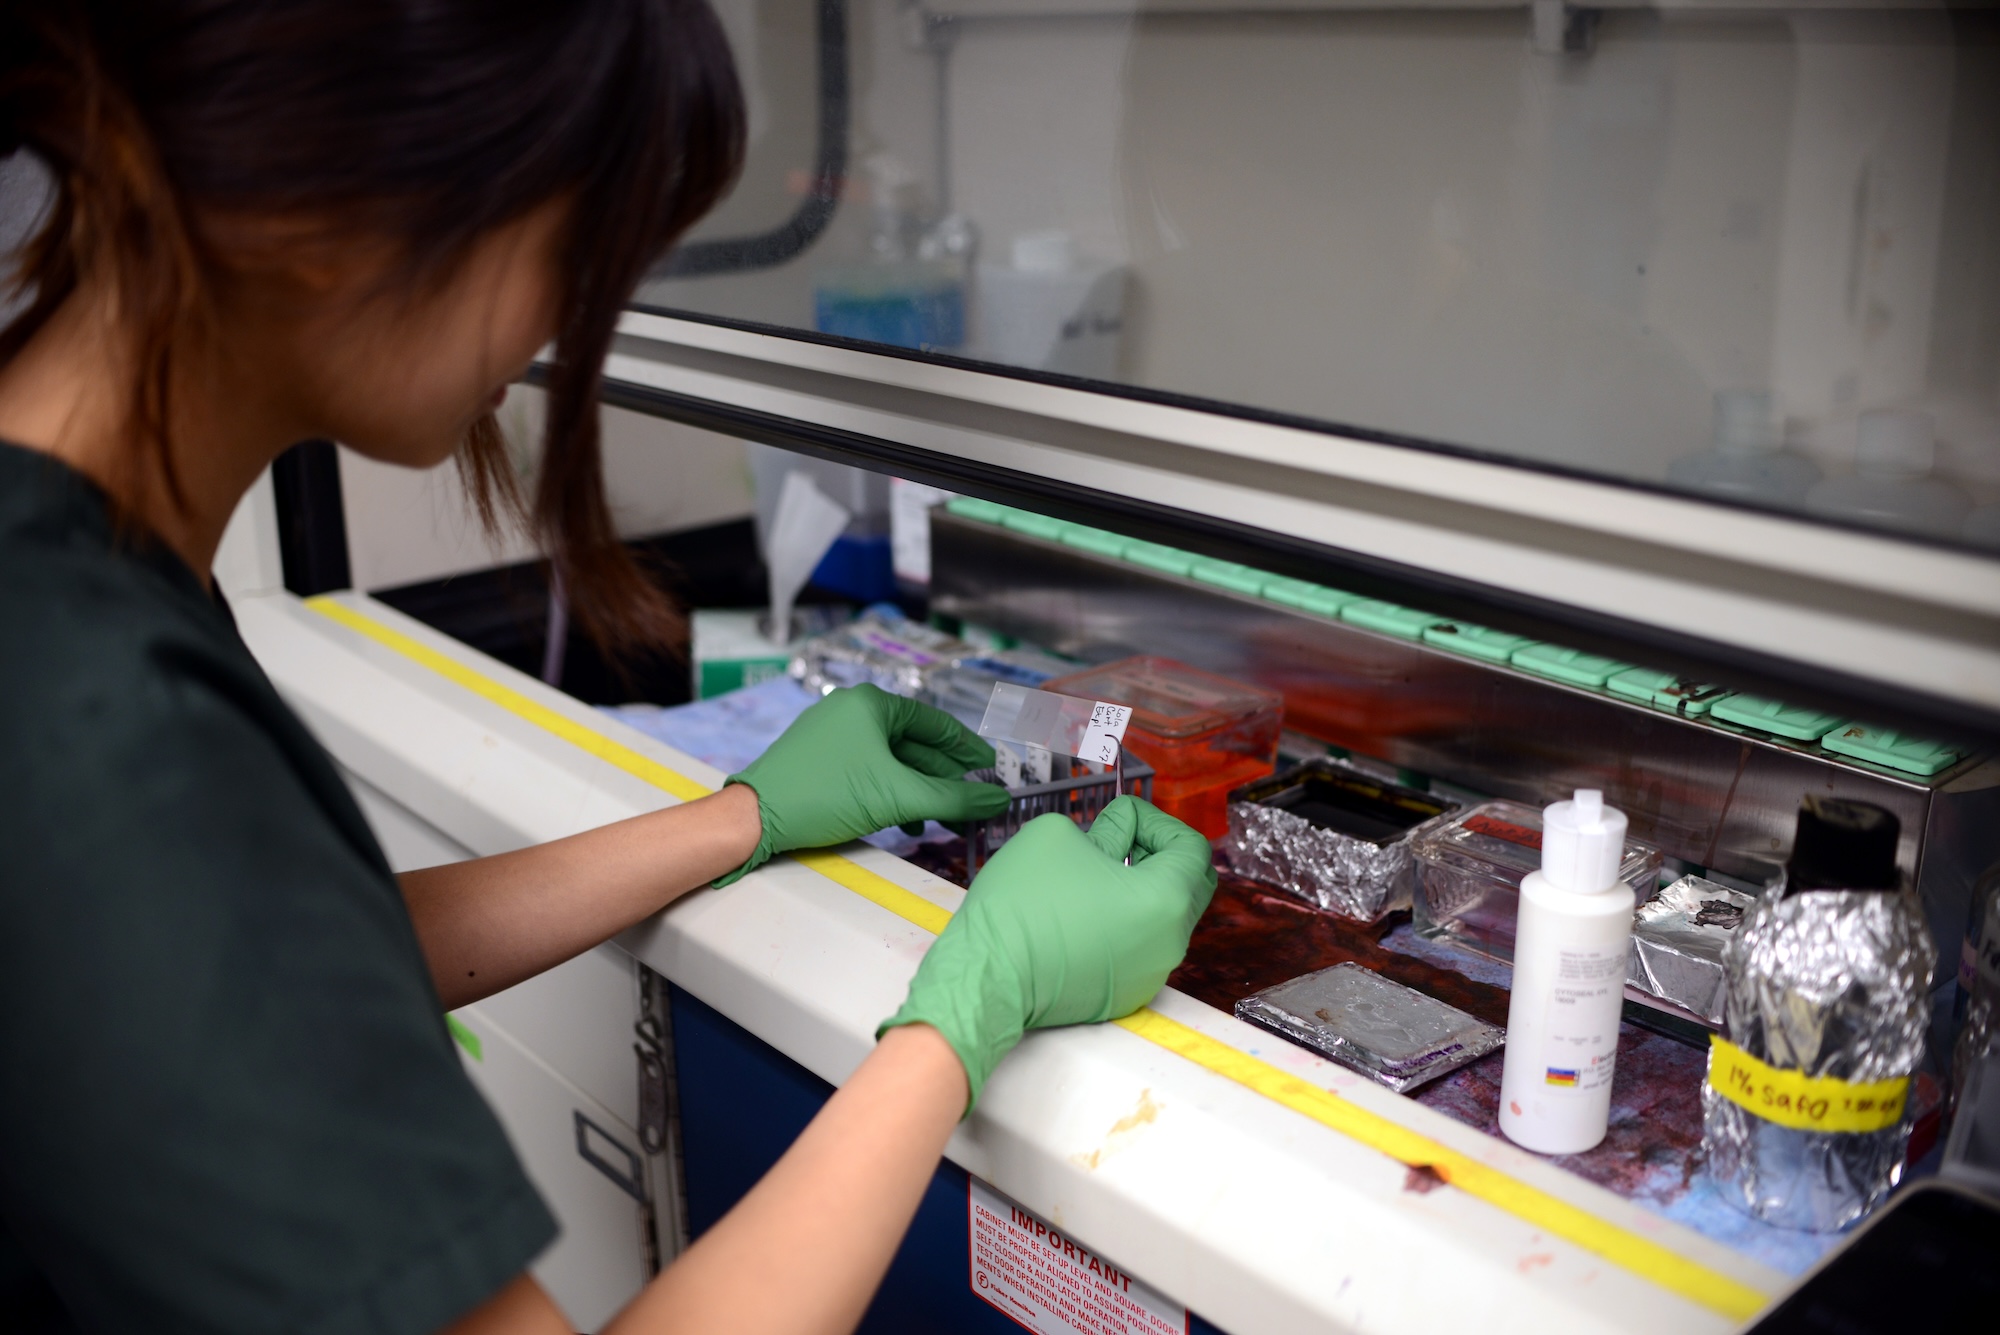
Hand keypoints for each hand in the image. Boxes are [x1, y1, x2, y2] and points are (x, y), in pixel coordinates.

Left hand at [715, 684, 1008, 885]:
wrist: (756, 818)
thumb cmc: (827, 794)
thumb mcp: (898, 797)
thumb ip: (953, 798)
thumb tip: (998, 800)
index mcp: (871, 704)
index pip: (935, 723)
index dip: (967, 747)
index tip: (991, 768)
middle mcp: (852, 709)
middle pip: (913, 743)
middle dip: (943, 776)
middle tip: (972, 800)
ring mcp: (832, 733)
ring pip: (891, 760)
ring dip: (918, 789)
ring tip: (940, 819)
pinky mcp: (818, 758)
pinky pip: (868, 769)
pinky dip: (890, 792)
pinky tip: (903, 820)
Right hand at [879, 796, 1216, 1108]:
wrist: (987, 976)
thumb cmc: (1023, 902)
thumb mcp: (1059, 834)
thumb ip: (1105, 827)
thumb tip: (1117, 836)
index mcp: (1166, 900)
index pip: (1191, 848)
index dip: (1158, 822)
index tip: (1124, 818)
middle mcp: (1171, 943)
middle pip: (1188, 886)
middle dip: (1158, 855)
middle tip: (1119, 841)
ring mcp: (1149, 975)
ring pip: (1163, 919)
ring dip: (1138, 889)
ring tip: (1093, 876)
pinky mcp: (1125, 996)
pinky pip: (1139, 949)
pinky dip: (1122, 924)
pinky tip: (1083, 913)